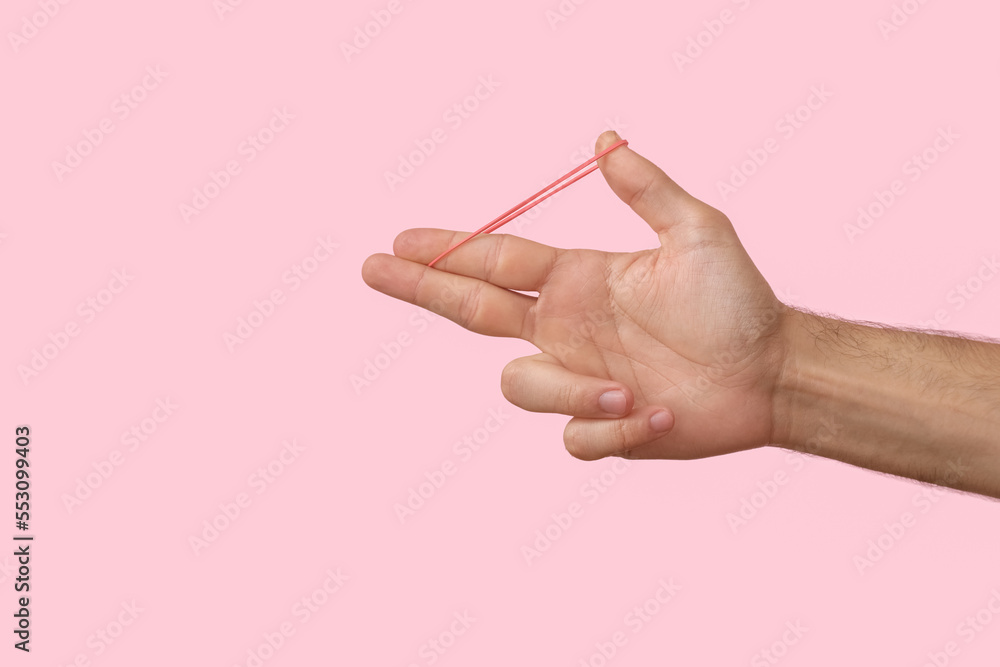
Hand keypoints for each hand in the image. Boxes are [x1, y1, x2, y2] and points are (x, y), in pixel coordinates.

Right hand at [362, 131, 790, 460]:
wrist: (772, 372)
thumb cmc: (738, 301)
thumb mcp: (698, 231)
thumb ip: (647, 189)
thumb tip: (606, 139)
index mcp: (578, 280)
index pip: (497, 262)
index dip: (449, 250)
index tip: (401, 239)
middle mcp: (566, 327)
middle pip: (473, 311)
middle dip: (423, 288)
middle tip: (374, 268)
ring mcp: (579, 377)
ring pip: (523, 387)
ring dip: (574, 389)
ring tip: (635, 386)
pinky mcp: (602, 425)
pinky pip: (575, 437)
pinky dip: (614, 428)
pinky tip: (661, 414)